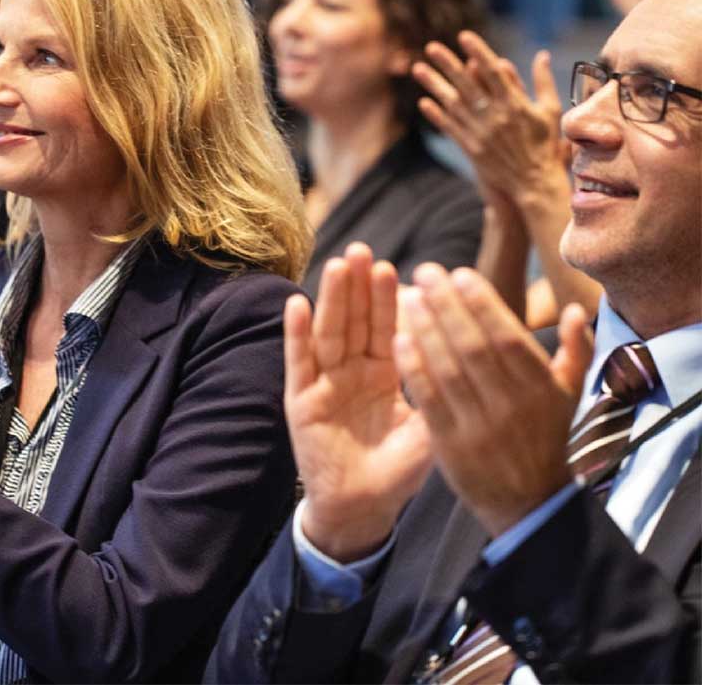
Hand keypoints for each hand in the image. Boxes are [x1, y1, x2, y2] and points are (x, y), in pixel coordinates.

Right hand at [286, 243, 434, 561]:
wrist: (361, 508)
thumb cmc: (396, 471)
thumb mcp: (426, 430)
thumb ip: (437, 394)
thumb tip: (462, 354)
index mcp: (383, 373)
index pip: (386, 328)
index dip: (388, 299)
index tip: (393, 267)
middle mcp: (352, 371)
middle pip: (355, 321)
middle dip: (359, 287)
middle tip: (362, 250)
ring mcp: (325, 383)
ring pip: (328, 333)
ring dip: (332, 300)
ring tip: (337, 265)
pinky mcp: (301, 402)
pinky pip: (298, 364)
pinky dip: (296, 335)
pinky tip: (297, 304)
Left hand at [395, 264, 591, 536]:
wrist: (528, 504)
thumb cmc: (545, 438)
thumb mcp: (568, 397)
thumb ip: (575, 351)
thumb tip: (574, 308)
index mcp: (541, 389)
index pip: (508, 337)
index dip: (482, 303)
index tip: (459, 273)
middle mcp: (512, 406)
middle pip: (474, 347)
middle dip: (448, 306)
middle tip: (426, 271)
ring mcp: (480, 428)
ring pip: (449, 370)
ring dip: (426, 330)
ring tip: (408, 297)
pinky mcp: (451, 447)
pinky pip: (429, 401)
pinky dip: (414, 369)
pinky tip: (398, 339)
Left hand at [412, 31, 570, 213]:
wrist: (533, 183)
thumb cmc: (544, 145)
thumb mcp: (550, 111)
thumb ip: (543, 81)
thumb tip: (542, 53)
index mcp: (515, 103)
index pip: (492, 71)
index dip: (477, 51)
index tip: (463, 35)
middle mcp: (495, 116)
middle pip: (467, 83)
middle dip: (448, 63)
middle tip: (431, 46)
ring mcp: (481, 133)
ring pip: (453, 104)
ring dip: (434, 85)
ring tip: (418, 69)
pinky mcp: (471, 148)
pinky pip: (450, 128)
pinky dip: (437, 115)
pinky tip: (424, 102)